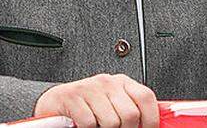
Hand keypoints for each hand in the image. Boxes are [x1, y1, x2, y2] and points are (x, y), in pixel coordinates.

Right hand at [34, 73, 158, 127]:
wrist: (56, 103)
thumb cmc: (88, 106)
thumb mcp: (113, 105)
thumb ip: (131, 111)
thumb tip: (150, 126)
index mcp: (121, 83)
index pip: (146, 97)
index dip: (150, 120)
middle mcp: (107, 82)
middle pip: (130, 114)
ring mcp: (89, 88)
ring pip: (111, 122)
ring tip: (98, 125)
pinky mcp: (72, 97)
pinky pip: (89, 123)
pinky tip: (84, 125)